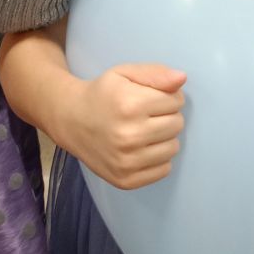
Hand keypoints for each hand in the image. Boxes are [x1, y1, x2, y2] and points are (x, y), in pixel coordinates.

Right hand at [72, 63, 185, 188]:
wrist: (71, 121)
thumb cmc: (102, 94)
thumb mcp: (125, 73)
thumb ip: (155, 73)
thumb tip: (182, 78)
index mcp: (130, 104)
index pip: (176, 100)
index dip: (167, 96)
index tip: (151, 97)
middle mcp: (129, 135)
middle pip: (177, 124)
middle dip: (167, 116)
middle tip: (147, 114)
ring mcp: (127, 161)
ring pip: (173, 148)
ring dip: (164, 138)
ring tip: (144, 130)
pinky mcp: (127, 180)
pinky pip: (164, 169)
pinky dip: (158, 158)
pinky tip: (141, 148)